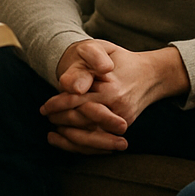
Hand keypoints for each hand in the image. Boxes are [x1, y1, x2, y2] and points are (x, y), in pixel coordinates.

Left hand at [41, 40, 188, 153]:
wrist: (149, 73)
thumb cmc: (118, 58)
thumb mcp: (100, 49)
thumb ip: (87, 61)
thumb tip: (72, 87)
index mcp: (111, 88)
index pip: (77, 100)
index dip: (58, 104)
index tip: (44, 107)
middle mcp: (118, 108)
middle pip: (82, 120)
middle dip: (61, 119)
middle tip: (47, 116)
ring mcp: (122, 120)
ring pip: (90, 137)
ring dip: (68, 137)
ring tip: (52, 131)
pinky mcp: (124, 127)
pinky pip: (100, 143)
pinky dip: (81, 145)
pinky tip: (65, 141)